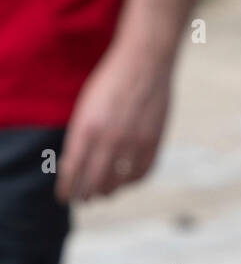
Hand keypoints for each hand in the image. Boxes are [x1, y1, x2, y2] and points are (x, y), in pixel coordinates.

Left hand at [54, 46, 172, 202]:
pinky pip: (141, 172)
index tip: (64, 196)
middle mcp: (109, 139)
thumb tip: (79, 162)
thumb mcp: (86, 107)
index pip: (73, 169)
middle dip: (86, 194)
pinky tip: (126, 182)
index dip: (67, 187)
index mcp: (86, 128)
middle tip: (83, 200)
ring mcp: (133, 143)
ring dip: (109, 191)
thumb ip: (83, 134)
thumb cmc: (111, 81)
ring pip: (118, 181)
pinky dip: (132, 181)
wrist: (144, 63)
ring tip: (104, 194)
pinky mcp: (153, 143)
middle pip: (94, 180)